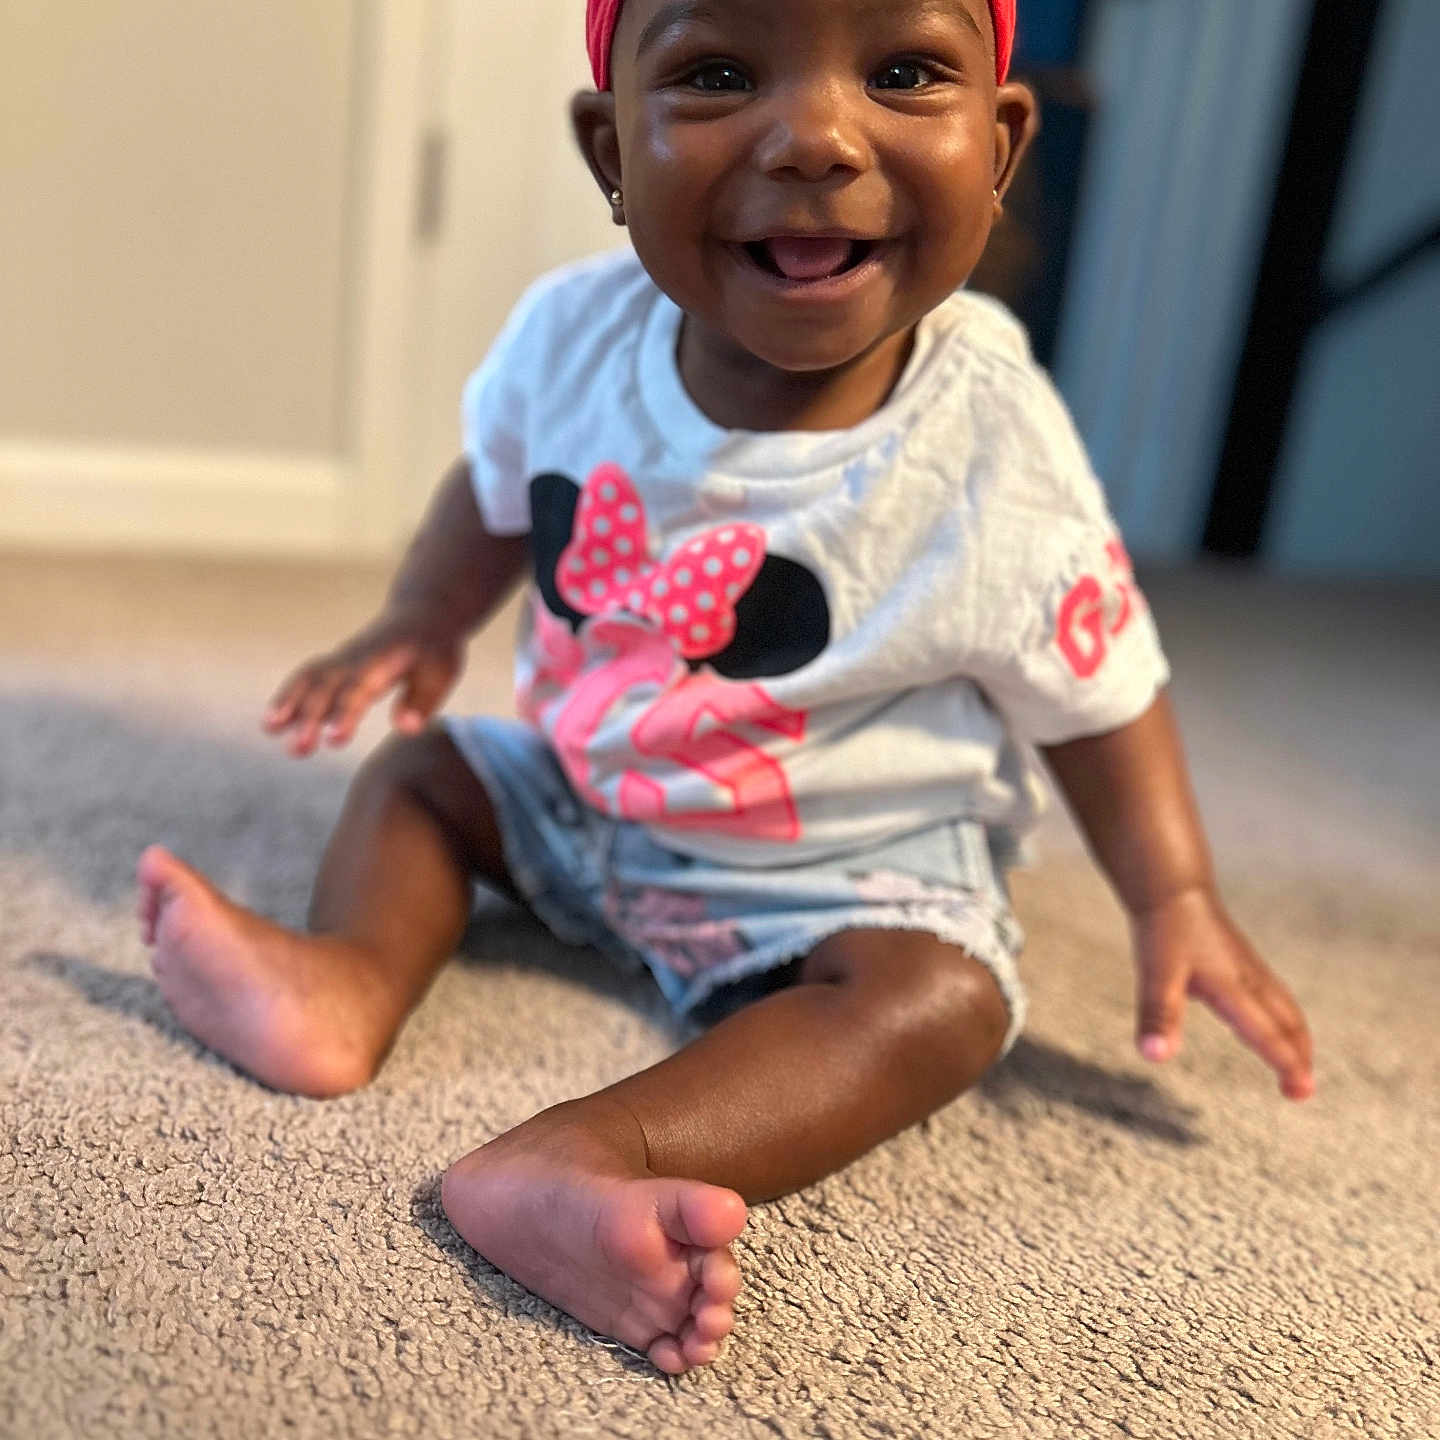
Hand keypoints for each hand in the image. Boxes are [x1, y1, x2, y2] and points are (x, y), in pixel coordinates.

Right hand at [263, 609, 464, 756]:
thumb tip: (405, 729)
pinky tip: (273, 723)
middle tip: (297, 750)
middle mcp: (357, 658)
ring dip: (288, 703)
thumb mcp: (441, 674)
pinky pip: (307, 677)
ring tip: (270, 730)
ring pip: (309, 678)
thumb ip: (422, 702)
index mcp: (385, 661)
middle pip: (327, 687)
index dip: (345, 714)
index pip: (360, 690)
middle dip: (310, 717)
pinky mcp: (336, 664)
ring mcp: (343, 658)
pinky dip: (288, 697)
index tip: (333, 741)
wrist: (422, 613)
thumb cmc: (435, 649)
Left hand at [1131, 887, 1314, 1100]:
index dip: (1286, 1063)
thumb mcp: (1155, 975)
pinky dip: (1280, 1018)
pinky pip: (1272, 995)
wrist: (1170, 885)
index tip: (1300, 1092)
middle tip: (1301, 1091)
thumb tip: (1155, 1057)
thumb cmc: (1163, 928)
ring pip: (1283, 1008)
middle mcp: (1249, 979)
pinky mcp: (1239, 959)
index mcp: (1233, 988)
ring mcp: (1248, 967)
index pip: (1267, 1034)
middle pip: (1287, 1022)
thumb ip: (1157, 1017)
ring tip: (1295, 1065)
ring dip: (1294, 1038)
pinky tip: (1265, 1024)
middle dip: (1298, 1056)